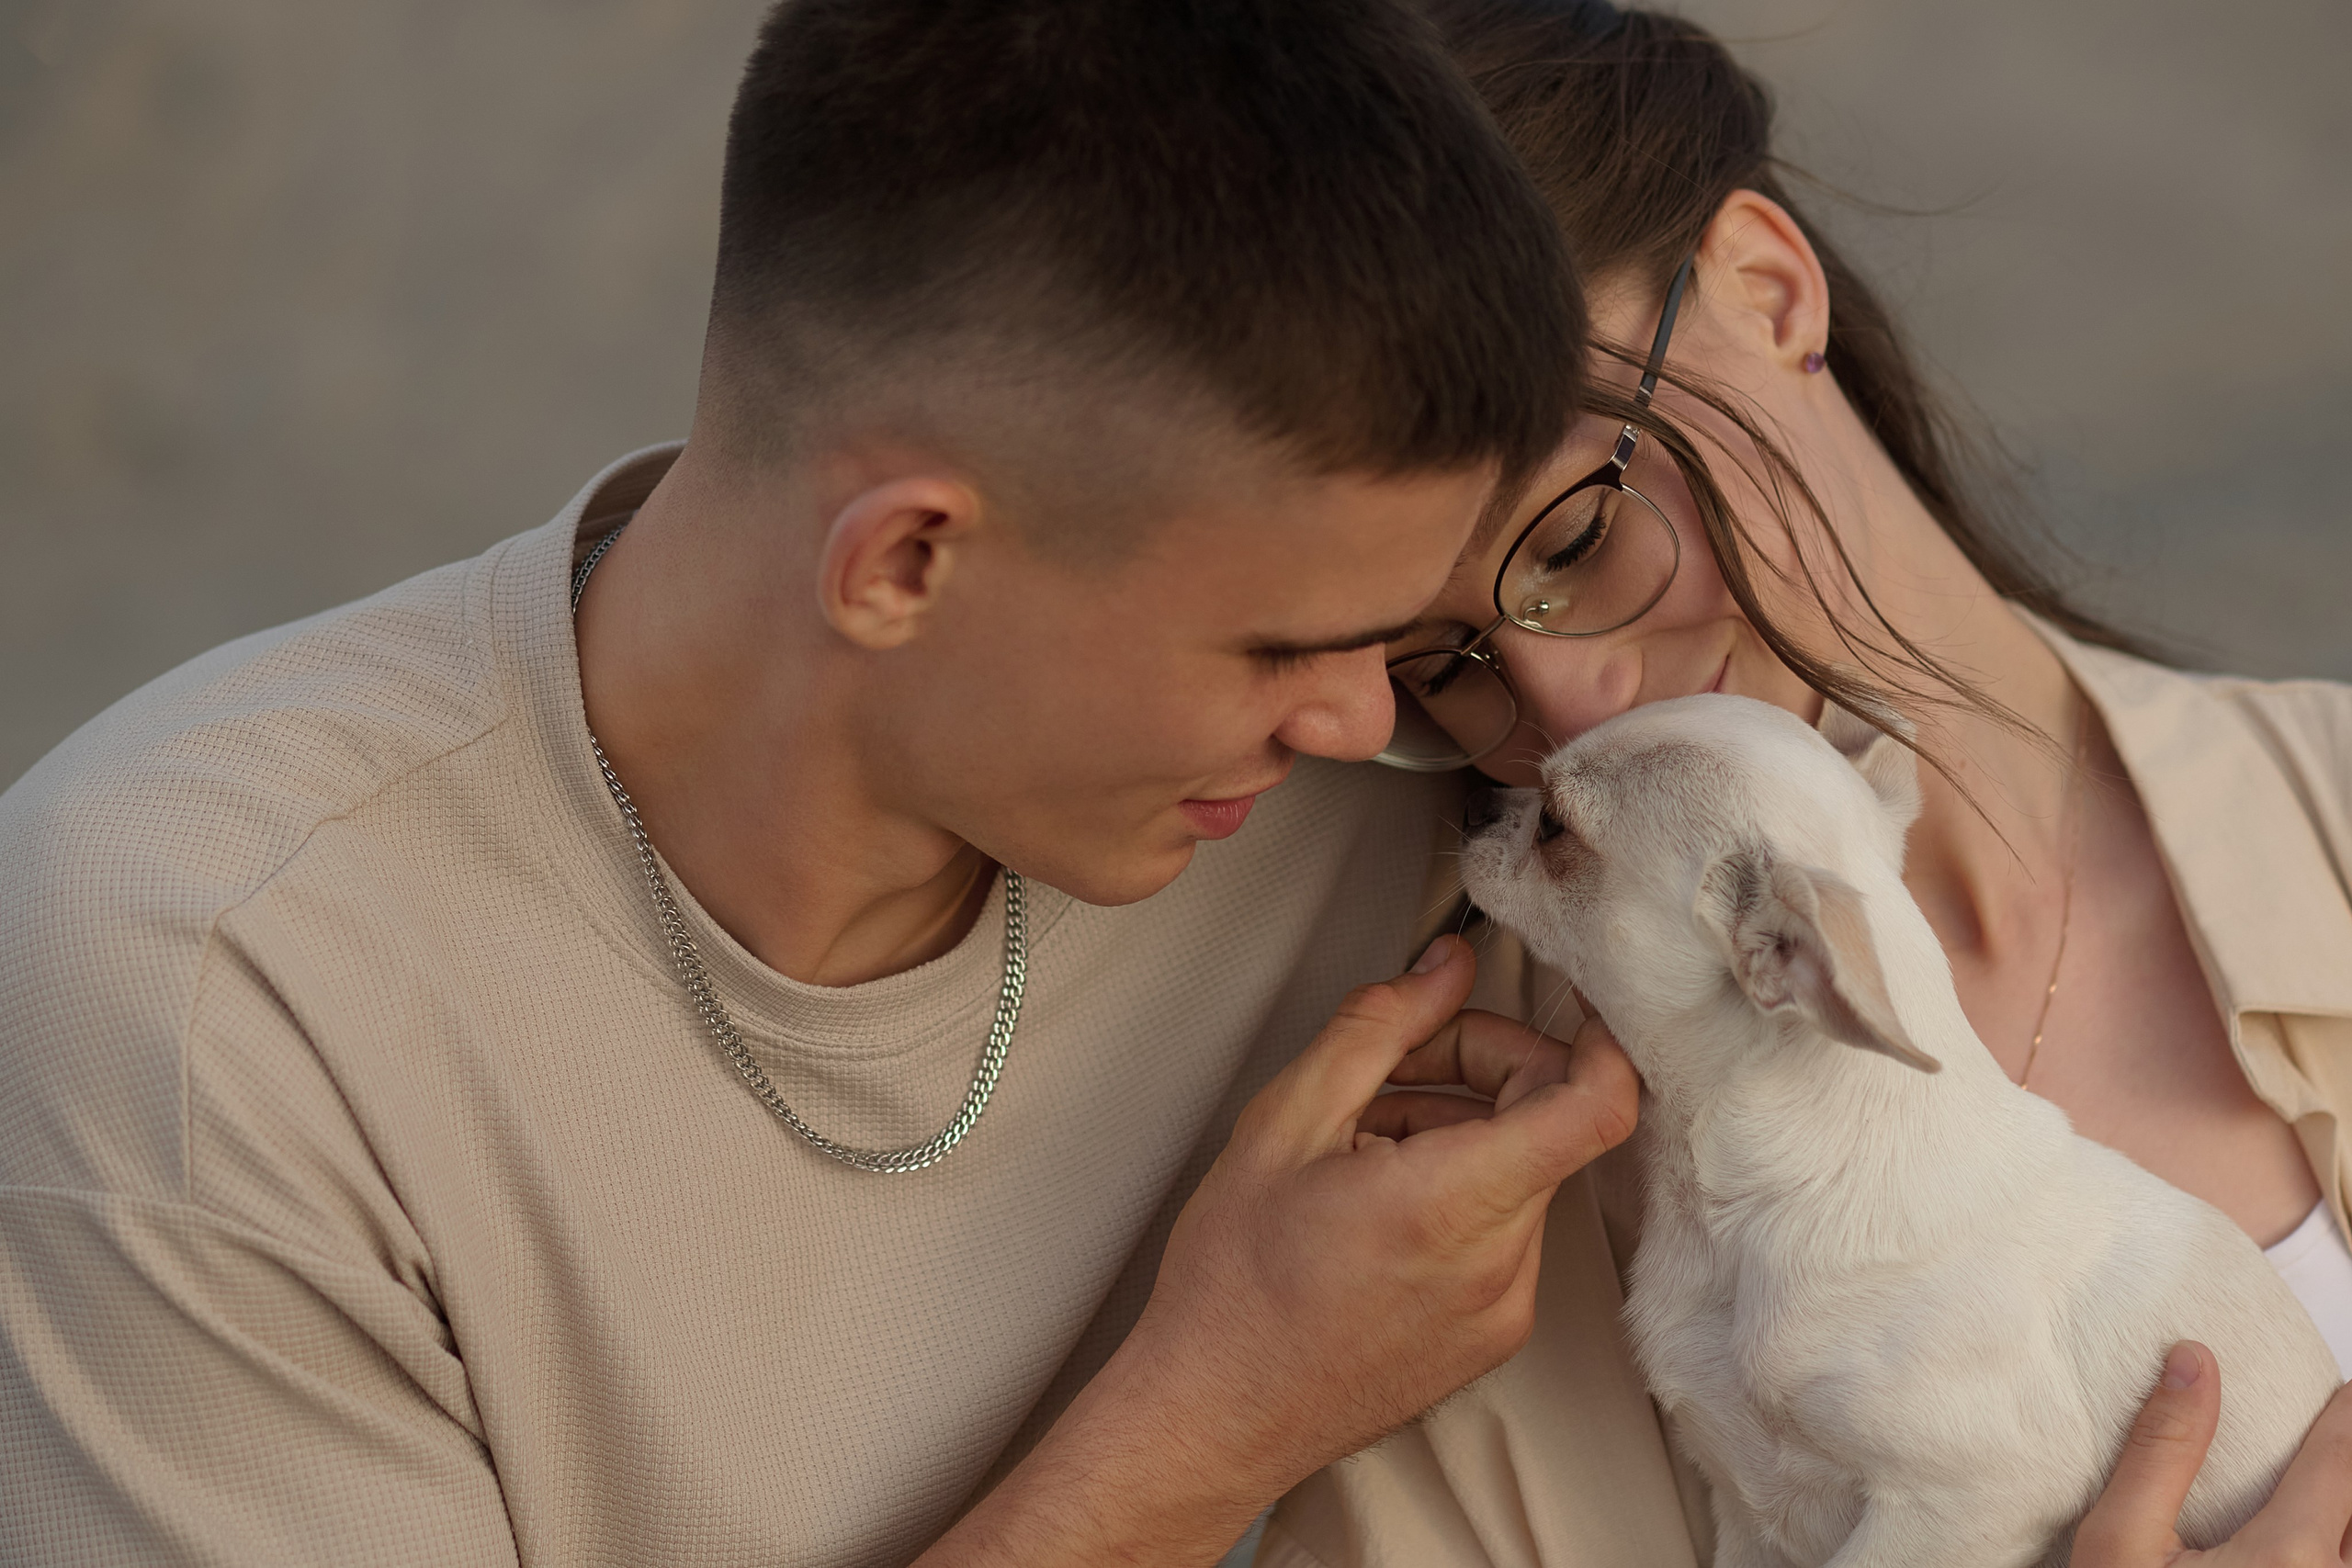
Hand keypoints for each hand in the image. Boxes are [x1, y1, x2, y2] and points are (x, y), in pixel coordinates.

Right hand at [927, 934, 1637, 1565]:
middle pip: (1548, 1123)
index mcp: (1454, 1202)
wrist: (1212, 1414)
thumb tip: (1445, 969)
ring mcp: (1505, 1309)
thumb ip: (1379, 1027)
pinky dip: (1457, 1195)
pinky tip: (1372, 1204)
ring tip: (1358, 1150)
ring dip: (1459, 1134)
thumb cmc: (1233, 1284)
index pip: (1597, 1104)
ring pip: (1521, 1174)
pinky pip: (1504, 1233)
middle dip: (1481, 1070)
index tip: (1568, 1002)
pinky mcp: (1492, 1339)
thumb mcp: (1284, 1122)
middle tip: (1391, 1071)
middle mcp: (1501, 1263)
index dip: (1599, 1035)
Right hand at [2075, 1341, 2351, 1565]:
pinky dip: (2336, 1545)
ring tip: (2326, 1478)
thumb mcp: (2119, 1539)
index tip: (2343, 1387)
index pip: (2338, 1460)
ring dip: (2346, 1512)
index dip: (2344, 1414)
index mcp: (2286, 1555)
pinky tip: (2316, 1537)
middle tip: (2333, 1420)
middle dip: (2346, 1455)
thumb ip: (2160, 1452)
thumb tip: (2192, 1362)